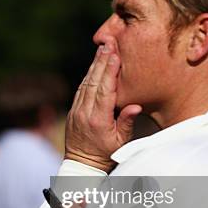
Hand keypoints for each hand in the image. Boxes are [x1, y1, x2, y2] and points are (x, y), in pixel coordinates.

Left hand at [65, 46, 141, 171]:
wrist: (81, 163)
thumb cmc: (105, 154)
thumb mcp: (120, 142)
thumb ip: (126, 122)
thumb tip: (135, 105)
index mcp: (98, 119)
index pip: (105, 90)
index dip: (109, 71)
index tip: (115, 55)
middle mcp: (85, 112)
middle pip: (94, 82)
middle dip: (101, 61)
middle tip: (108, 44)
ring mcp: (76, 110)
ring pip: (86, 83)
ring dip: (94, 65)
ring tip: (102, 49)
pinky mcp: (73, 110)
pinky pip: (80, 89)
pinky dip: (88, 76)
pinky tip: (94, 65)